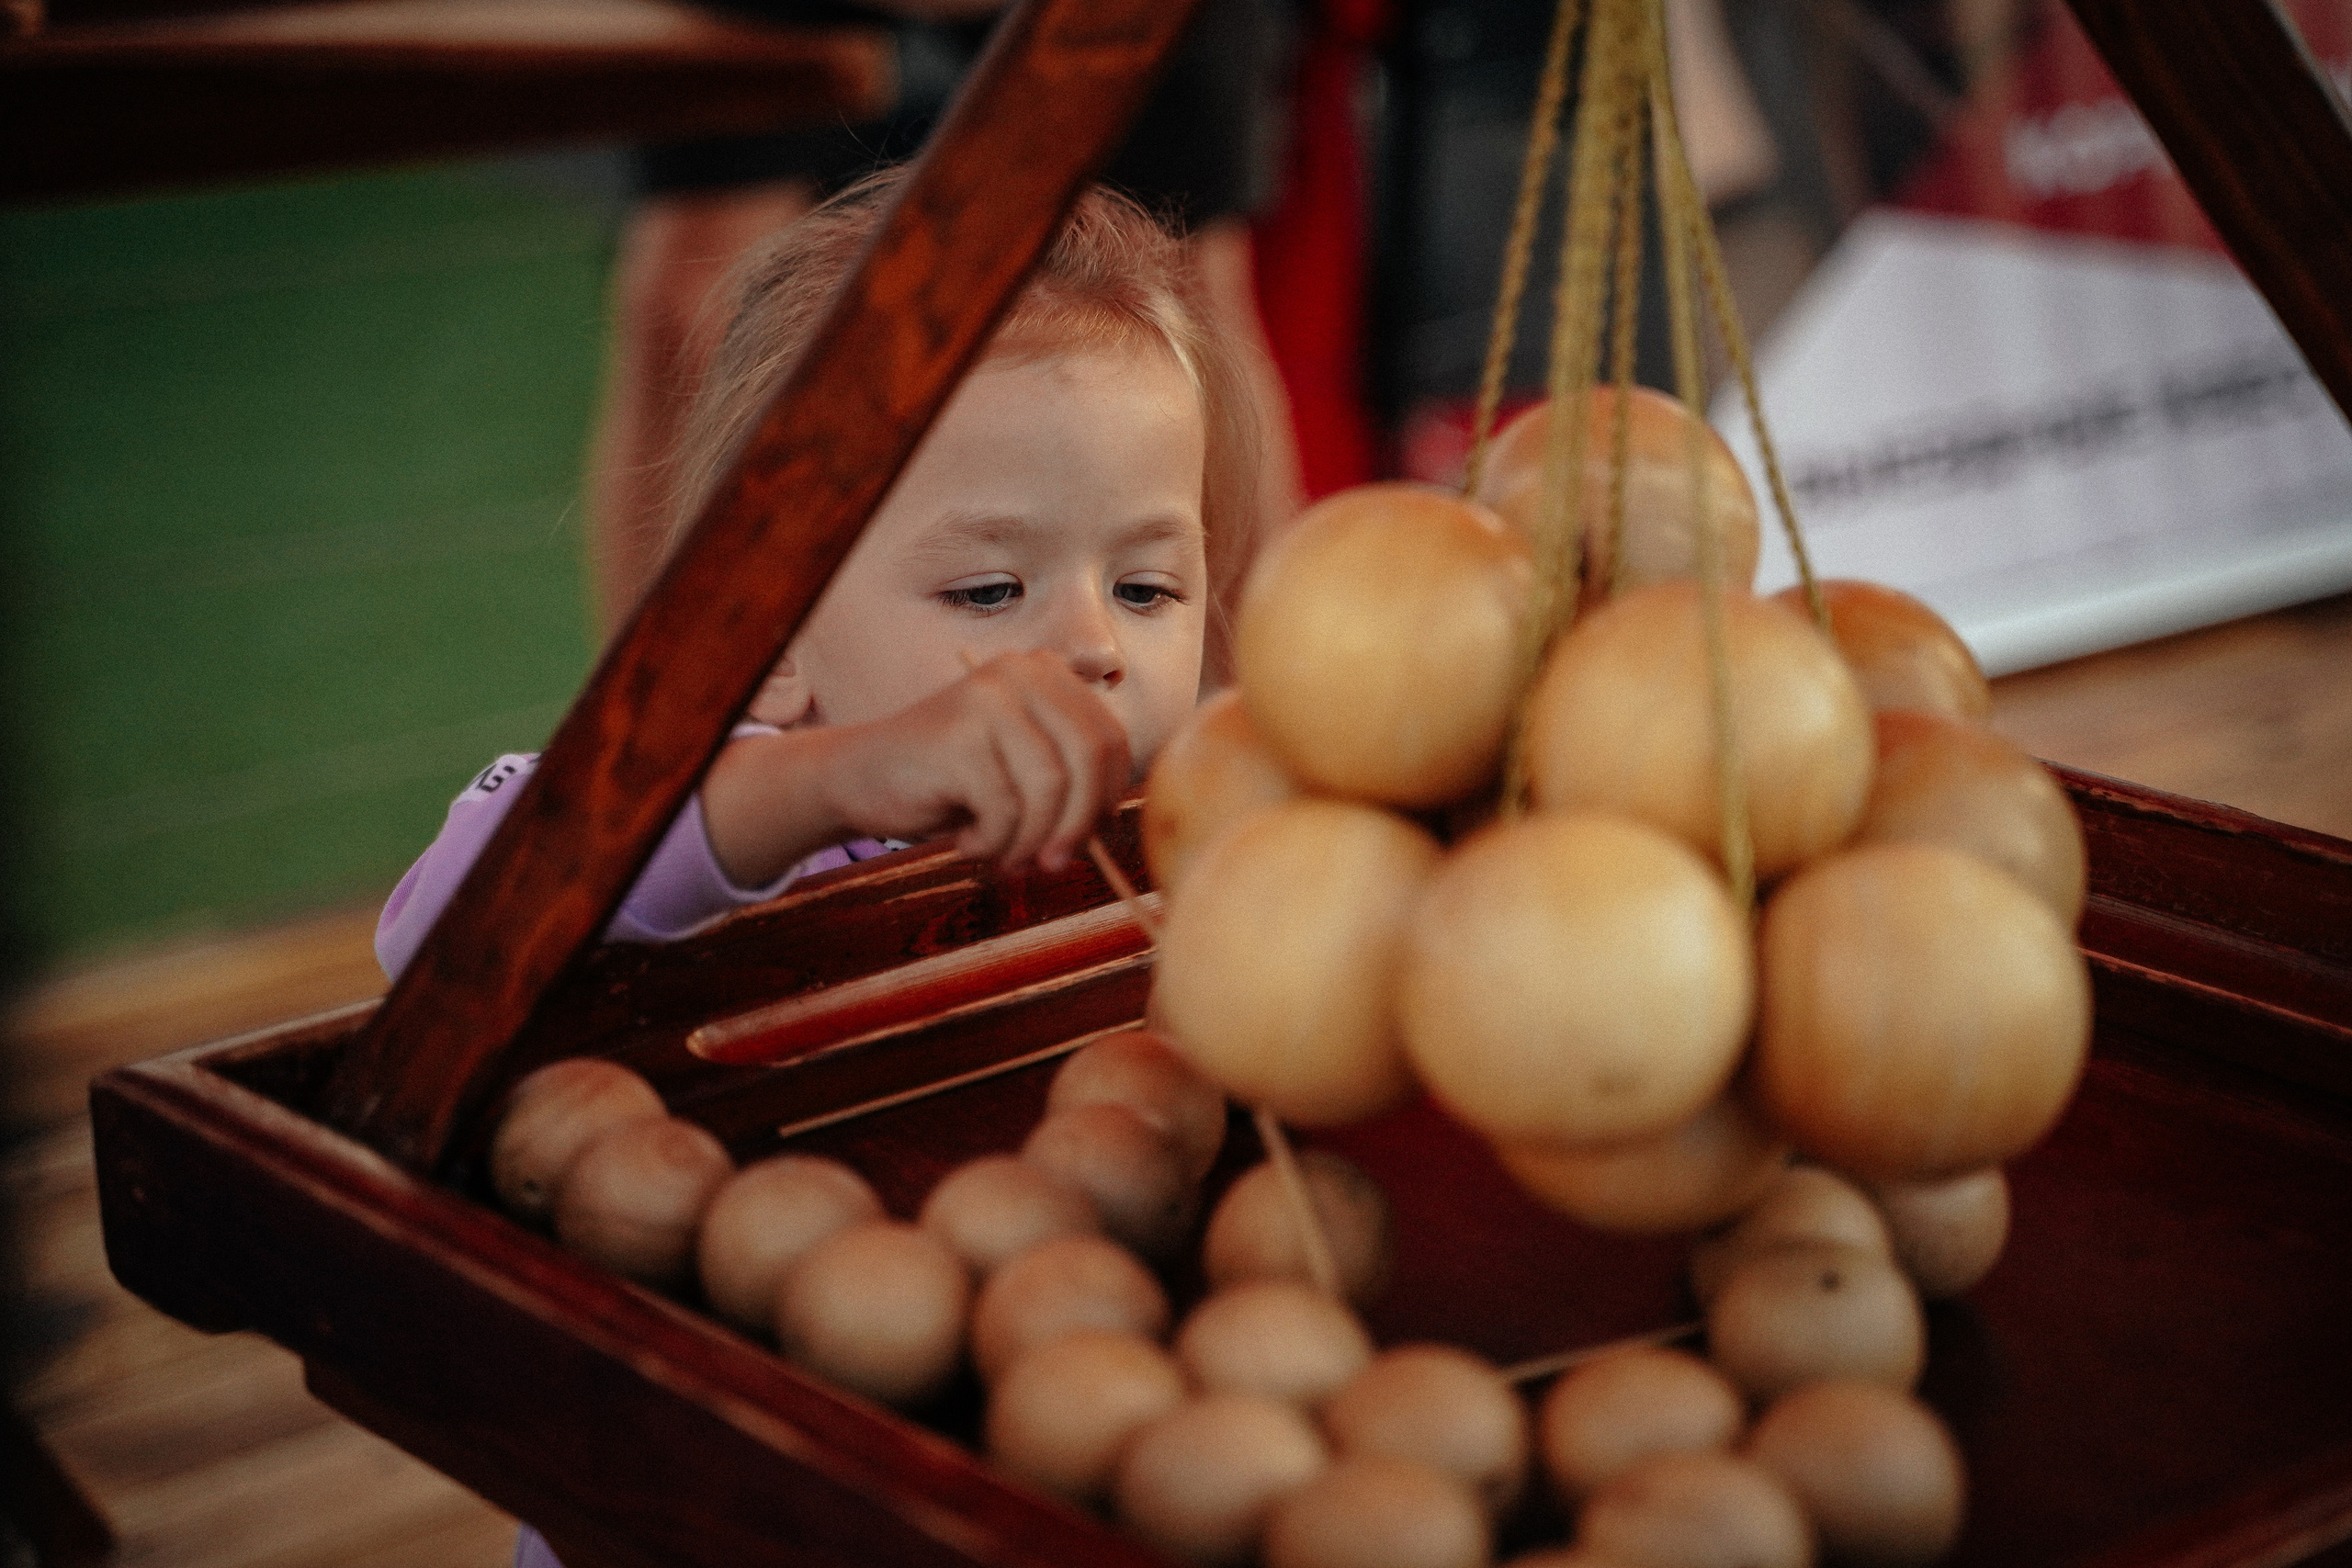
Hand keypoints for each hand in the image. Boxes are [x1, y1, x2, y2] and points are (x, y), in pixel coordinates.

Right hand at [828, 650, 1130, 867]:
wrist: (857, 776)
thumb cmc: (947, 782)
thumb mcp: (1019, 771)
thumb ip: (1067, 782)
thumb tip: (1114, 831)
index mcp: (1045, 674)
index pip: (1111, 739)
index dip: (1107, 800)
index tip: (1090, 841)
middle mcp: (1021, 673)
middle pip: (1090, 757)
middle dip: (1077, 824)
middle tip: (1053, 865)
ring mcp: (988, 699)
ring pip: (1050, 788)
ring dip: (1030, 840)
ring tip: (1001, 856)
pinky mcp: (959, 736)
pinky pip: (1006, 809)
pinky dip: (991, 842)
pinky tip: (964, 841)